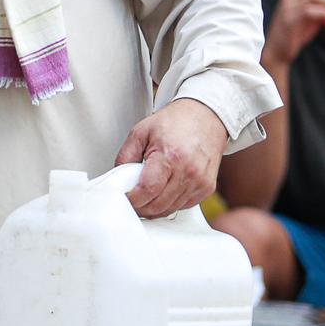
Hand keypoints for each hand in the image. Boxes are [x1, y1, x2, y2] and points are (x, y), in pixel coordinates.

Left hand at [114, 97, 229, 218]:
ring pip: (170, 209)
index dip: (133, 199)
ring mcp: (200, 181)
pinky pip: (183, 206)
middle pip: (158, 205)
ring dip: (155, 208)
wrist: (205, 116)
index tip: (126, 198)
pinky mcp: (207, 188)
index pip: (147, 190)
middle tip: (132, 200)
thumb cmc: (175, 122)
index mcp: (170, 156)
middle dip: (141, 207)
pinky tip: (164, 191)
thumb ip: (125, 156)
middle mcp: (188, 171)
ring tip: (146, 195)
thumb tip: (118, 179)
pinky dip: (170, 204)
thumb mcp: (141, 131)